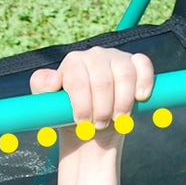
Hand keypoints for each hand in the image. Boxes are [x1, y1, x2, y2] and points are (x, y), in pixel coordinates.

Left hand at [28, 46, 154, 139]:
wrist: (90, 129)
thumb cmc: (68, 117)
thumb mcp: (47, 105)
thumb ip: (41, 88)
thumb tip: (54, 80)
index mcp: (72, 62)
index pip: (78, 81)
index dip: (81, 104)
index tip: (81, 122)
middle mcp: (94, 55)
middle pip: (102, 80)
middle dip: (101, 108)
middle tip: (98, 125)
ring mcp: (116, 57)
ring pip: (124, 74)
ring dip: (122, 102)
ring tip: (117, 119)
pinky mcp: (135, 63)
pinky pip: (143, 65)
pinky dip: (144, 81)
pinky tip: (140, 97)